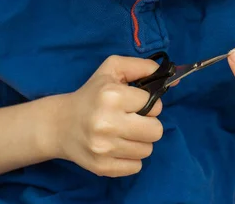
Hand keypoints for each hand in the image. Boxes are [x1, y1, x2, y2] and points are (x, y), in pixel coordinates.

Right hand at [44, 56, 163, 177]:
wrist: (60, 124)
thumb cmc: (91, 94)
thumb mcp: (112, 69)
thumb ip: (142, 66)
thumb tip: (174, 78)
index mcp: (112, 96)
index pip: (154, 105)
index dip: (147, 103)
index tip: (134, 103)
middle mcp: (107, 123)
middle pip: (156, 131)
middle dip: (148, 124)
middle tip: (133, 119)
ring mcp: (104, 148)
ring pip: (148, 150)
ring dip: (140, 141)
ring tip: (124, 133)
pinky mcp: (102, 167)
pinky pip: (136, 167)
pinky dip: (131, 158)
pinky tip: (118, 147)